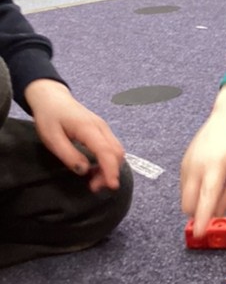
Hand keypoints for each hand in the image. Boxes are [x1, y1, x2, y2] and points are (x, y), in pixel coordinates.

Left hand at [24, 78, 124, 192]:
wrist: (52, 97)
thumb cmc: (49, 116)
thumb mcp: (52, 138)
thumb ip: (69, 155)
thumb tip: (84, 171)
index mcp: (88, 128)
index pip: (106, 151)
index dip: (110, 170)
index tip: (111, 186)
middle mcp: (101, 127)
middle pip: (117, 152)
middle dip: (111, 172)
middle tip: (94, 187)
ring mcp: (103, 128)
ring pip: (116, 150)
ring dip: (110, 168)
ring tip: (94, 181)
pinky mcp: (101, 130)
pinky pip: (112, 147)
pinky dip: (108, 161)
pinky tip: (95, 169)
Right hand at [180, 84, 225, 237]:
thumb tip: (218, 214)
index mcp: (215, 168)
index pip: (206, 199)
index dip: (202, 219)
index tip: (199, 234)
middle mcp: (196, 166)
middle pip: (188, 203)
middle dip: (198, 213)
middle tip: (215, 210)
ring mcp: (187, 164)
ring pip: (185, 196)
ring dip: (196, 202)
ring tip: (217, 184)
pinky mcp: (183, 163)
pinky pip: (185, 186)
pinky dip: (195, 191)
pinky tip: (209, 178)